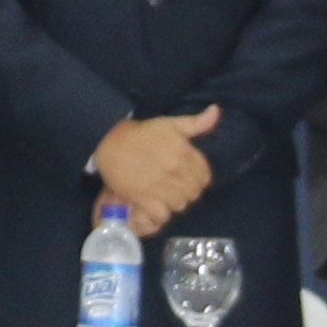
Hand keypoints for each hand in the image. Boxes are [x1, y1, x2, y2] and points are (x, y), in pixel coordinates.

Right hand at [89, 107, 221, 234]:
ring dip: (175, 202)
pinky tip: (156, 204)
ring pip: (180, 205)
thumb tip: (216, 111)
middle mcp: (174, 170)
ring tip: (166, 195)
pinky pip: (163, 215)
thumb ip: (197, 122)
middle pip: (194, 193)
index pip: (205, 176)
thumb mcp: (170, 123)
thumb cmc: (142, 132)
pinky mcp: (143, 199)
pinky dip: (161, 213)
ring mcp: (159, 186)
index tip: (189, 176)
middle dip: (188, 191)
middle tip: (177, 186)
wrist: (110, 142)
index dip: (199, 178)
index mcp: (183, 152)